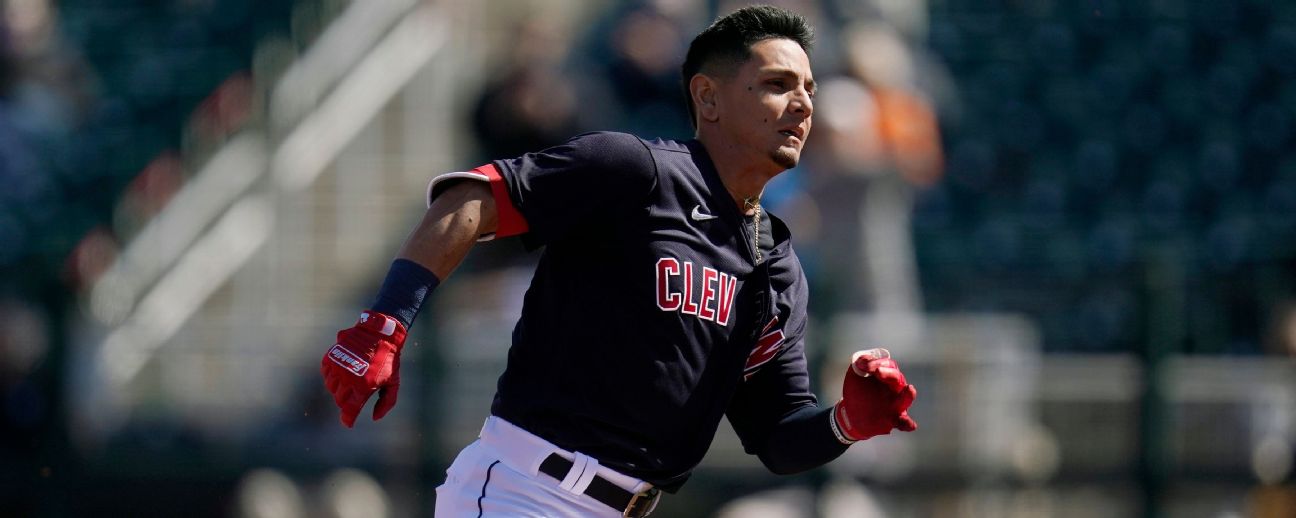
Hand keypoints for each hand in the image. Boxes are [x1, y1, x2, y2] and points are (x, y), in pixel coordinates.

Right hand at [320, 311, 406, 427]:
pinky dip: (331, 376)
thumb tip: (374, 417)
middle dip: (346, 402)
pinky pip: (325, 373)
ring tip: (349, 383)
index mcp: (363, 387)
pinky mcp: (331, 356)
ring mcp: (337, 366)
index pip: (349, 410)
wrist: (380, 333)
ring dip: (338, 389)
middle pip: (339, 400)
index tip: (348, 423)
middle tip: (354, 396)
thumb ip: (386, 403)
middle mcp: (347, 378)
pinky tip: (341, 373)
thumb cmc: (389, 360)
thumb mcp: (393, 382)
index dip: (347, 419)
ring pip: (331, 387)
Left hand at [833, 348, 917, 441]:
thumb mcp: (856, 374)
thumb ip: (860, 364)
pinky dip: (908, 423)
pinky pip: (904, 423)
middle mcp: (895, 388)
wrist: (851, 414)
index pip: (888, 365)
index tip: (863, 366)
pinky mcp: (894, 420)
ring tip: (909, 389)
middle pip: (897, 378)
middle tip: (878, 372)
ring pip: (905, 399)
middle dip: (889, 374)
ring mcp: (896, 405)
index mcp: (887, 375)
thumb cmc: (857, 391)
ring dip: (908, 395)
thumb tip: (862, 361)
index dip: (877, 363)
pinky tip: (910, 425)